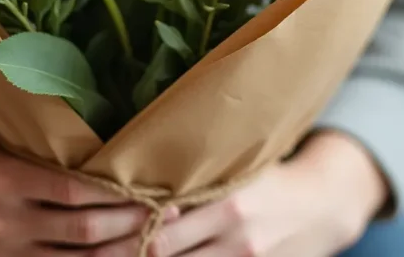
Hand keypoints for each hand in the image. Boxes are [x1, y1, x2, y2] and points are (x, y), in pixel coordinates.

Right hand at [0, 127, 168, 255]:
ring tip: (154, 243)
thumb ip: (34, 117)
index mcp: (3, 177)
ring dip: (118, 255)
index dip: (115, 194)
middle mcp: (3, 220)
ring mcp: (2, 253)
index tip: (150, 190)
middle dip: (128, 225)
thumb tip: (88, 83)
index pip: (72, 189)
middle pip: (81, 231)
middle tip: (166, 216)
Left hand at [95, 131, 388, 256]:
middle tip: (80, 248)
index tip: (86, 220)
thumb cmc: (266, 172)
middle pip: (160, 250)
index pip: (160, 214)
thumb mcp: (235, 159)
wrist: (323, 203)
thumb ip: (193, 165)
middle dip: (118, 252)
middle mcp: (233, 229)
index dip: (120, 222)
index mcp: (226, 192)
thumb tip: (134, 156)